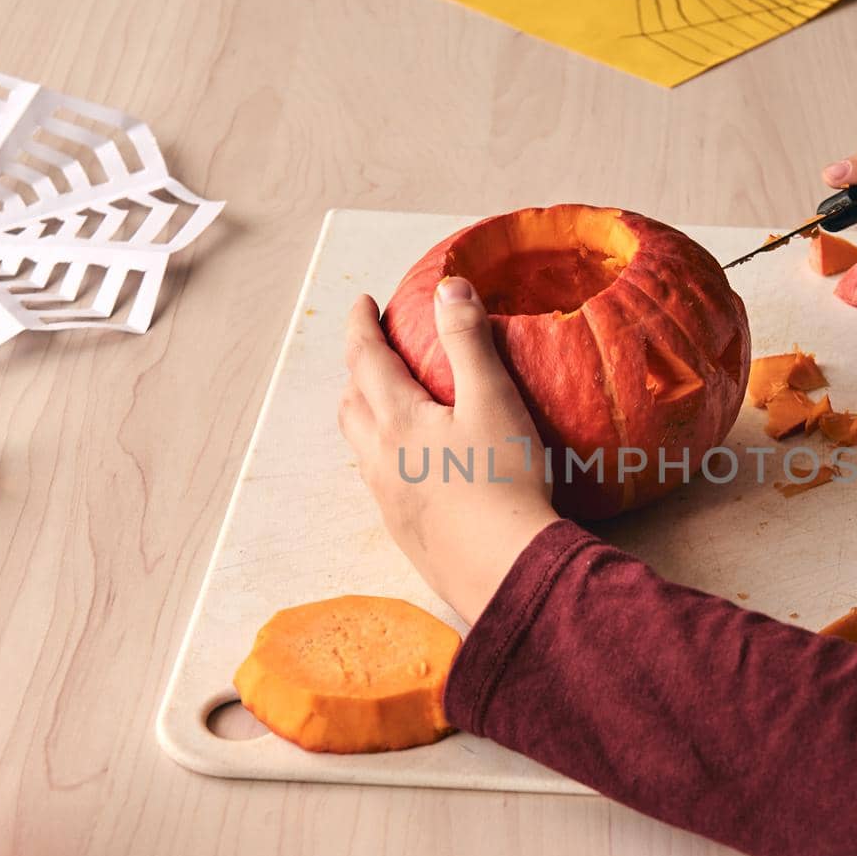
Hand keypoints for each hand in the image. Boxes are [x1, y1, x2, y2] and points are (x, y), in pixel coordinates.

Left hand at [339, 278, 558, 625]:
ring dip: (363, 415)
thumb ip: (469, 341)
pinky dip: (383, 456)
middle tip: (372, 352)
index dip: (361, 325)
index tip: (363, 302)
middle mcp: (381, 458)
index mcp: (397, 419)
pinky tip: (412, 467)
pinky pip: (378, 481)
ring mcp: (389, 498)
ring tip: (384, 406)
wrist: (503, 568)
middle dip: (357, 371)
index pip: (366, 358)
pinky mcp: (404, 530)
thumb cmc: (503, 482)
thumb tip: (449, 287)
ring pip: (360, 446)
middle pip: (352, 403)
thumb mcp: (493, 400)